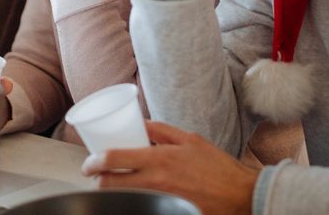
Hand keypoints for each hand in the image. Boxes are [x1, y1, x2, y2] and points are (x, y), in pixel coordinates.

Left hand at [82, 120, 257, 214]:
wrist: (239, 194)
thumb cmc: (217, 166)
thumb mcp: (190, 139)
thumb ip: (161, 130)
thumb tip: (138, 122)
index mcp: (160, 159)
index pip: (114, 159)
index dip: (94, 162)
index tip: (89, 163)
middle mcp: (156, 182)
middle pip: (110, 185)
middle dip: (97, 180)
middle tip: (97, 175)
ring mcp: (159, 200)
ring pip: (121, 199)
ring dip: (113, 192)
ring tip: (115, 184)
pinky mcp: (165, 211)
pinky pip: (140, 206)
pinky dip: (132, 201)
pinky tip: (136, 196)